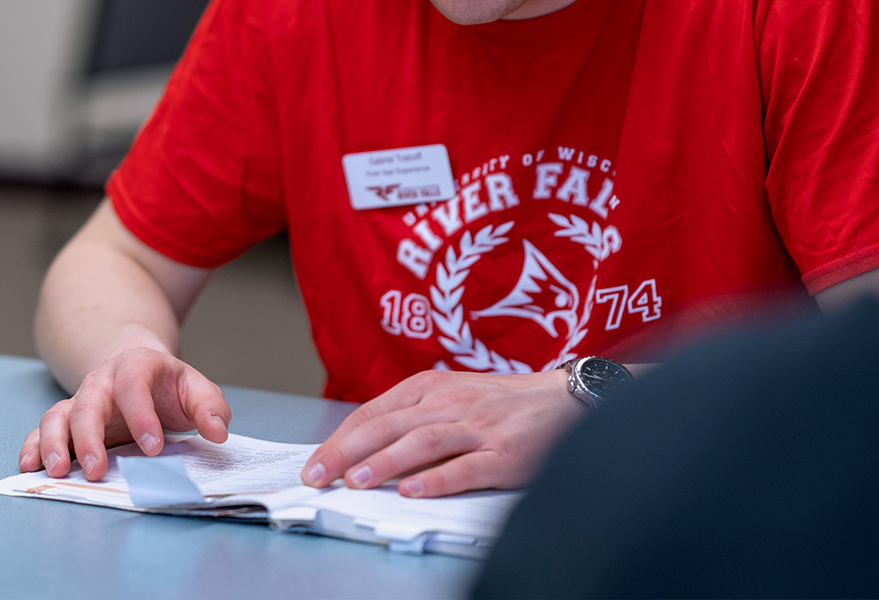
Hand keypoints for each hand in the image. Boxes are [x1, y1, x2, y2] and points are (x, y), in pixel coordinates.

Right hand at [18, 346, 230, 481]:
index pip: (133, 386)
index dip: (141, 416)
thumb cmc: (167, 386)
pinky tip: (30, 467)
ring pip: (58, 415)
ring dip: (54, 443)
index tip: (153, 448)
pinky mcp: (66, 422)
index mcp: (136, 366)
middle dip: (89, 437)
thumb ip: (210, 407)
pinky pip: (42, 430)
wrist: (138, 371)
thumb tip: (217, 432)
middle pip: (88, 402)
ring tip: (59, 471)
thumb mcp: (195, 389)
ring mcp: (80, 401)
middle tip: (97, 469)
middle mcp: (101, 381)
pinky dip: (33, 447)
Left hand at [301, 369, 581, 496]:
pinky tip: (414, 491)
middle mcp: (448, 404)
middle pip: (388, 426)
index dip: (340, 438)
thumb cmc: (501, 402)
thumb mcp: (450, 397)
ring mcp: (477, 428)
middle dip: (347, 452)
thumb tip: (366, 449)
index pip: (373, 413)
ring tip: (355, 482)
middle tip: (318, 475)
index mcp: (429, 388)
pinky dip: (436, 480)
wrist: (564, 399)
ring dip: (384, 463)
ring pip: (421, 443)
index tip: (315, 461)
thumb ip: (412, 418)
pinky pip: (465, 467)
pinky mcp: (504, 454)